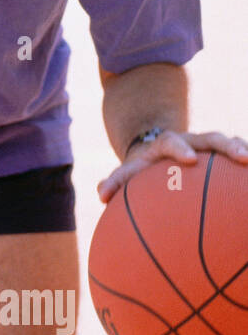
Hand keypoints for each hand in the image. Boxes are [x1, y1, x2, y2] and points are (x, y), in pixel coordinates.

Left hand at [97, 129, 247, 203]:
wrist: (157, 152)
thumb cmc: (142, 168)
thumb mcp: (128, 171)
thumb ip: (115, 181)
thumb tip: (101, 195)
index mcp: (166, 143)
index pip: (173, 141)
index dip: (181, 148)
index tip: (189, 159)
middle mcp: (192, 141)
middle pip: (212, 138)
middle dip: (227, 145)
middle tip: (242, 156)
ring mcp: (209, 147)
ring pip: (230, 146)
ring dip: (243, 151)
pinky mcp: (221, 156)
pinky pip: (237, 157)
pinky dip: (245, 166)